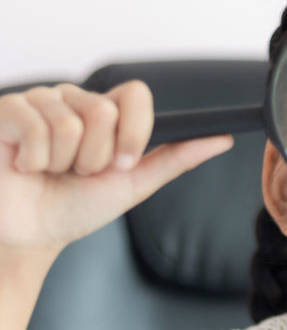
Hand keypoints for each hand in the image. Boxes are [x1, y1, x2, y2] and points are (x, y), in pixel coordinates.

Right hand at [0, 80, 232, 255]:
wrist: (30, 234)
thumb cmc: (75, 207)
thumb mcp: (131, 185)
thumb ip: (175, 158)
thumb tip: (222, 139)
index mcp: (105, 113)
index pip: (135, 94)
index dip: (133, 131)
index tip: (122, 164)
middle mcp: (73, 100)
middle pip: (104, 111)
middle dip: (95, 157)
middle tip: (76, 173)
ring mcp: (39, 102)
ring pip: (70, 124)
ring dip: (62, 162)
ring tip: (48, 171)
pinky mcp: (7, 110)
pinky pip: (33, 125)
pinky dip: (34, 159)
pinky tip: (24, 165)